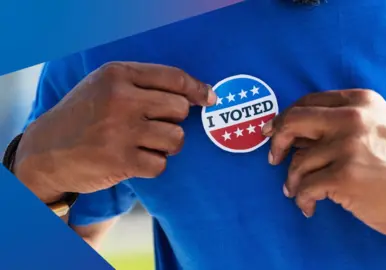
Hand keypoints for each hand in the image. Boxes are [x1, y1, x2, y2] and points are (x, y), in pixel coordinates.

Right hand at [14, 62, 215, 203]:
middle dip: (173, 120)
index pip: (175, 79)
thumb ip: (146, 84)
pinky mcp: (122, 160)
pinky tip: (134, 159)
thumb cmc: (84, 115)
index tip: (209, 98)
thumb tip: (201, 95)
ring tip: (144, 143)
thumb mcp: (106, 85)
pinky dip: (153, 165)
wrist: (47, 151)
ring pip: (176, 139)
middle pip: (180, 109)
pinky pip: (161, 164)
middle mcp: (121, 99)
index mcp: (118, 74)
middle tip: (152, 125)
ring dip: (166, 145)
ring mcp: (121, 130)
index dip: (198, 89)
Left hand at [262, 89, 385, 237]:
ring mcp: (348, 146)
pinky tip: (309, 206)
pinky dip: (302, 199)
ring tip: (298, 192)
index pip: (308, 102)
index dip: (285, 117)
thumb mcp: (380, 127)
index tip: (273, 131)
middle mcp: (352, 118)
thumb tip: (297, 134)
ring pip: (298, 161)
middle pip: (294, 121)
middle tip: (273, 158)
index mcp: (361, 102)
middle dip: (277, 141)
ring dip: (293, 181)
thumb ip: (343, 123)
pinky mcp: (344, 175)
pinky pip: (306, 187)